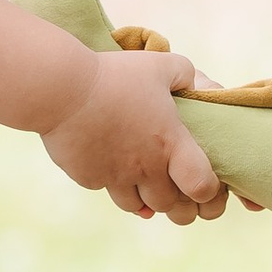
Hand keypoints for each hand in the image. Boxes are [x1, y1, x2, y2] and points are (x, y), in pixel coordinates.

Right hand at [39, 48, 225, 222]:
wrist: (62, 89)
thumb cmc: (115, 75)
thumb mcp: (159, 64)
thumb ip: (186, 75)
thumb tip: (201, 87)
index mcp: (170, 143)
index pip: (202, 187)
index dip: (209, 191)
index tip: (203, 180)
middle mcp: (146, 167)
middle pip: (171, 206)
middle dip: (176, 201)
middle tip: (174, 185)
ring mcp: (115, 176)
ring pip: (139, 206)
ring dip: (145, 197)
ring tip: (142, 178)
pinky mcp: (88, 178)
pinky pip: (106, 190)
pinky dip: (113, 183)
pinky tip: (110, 165)